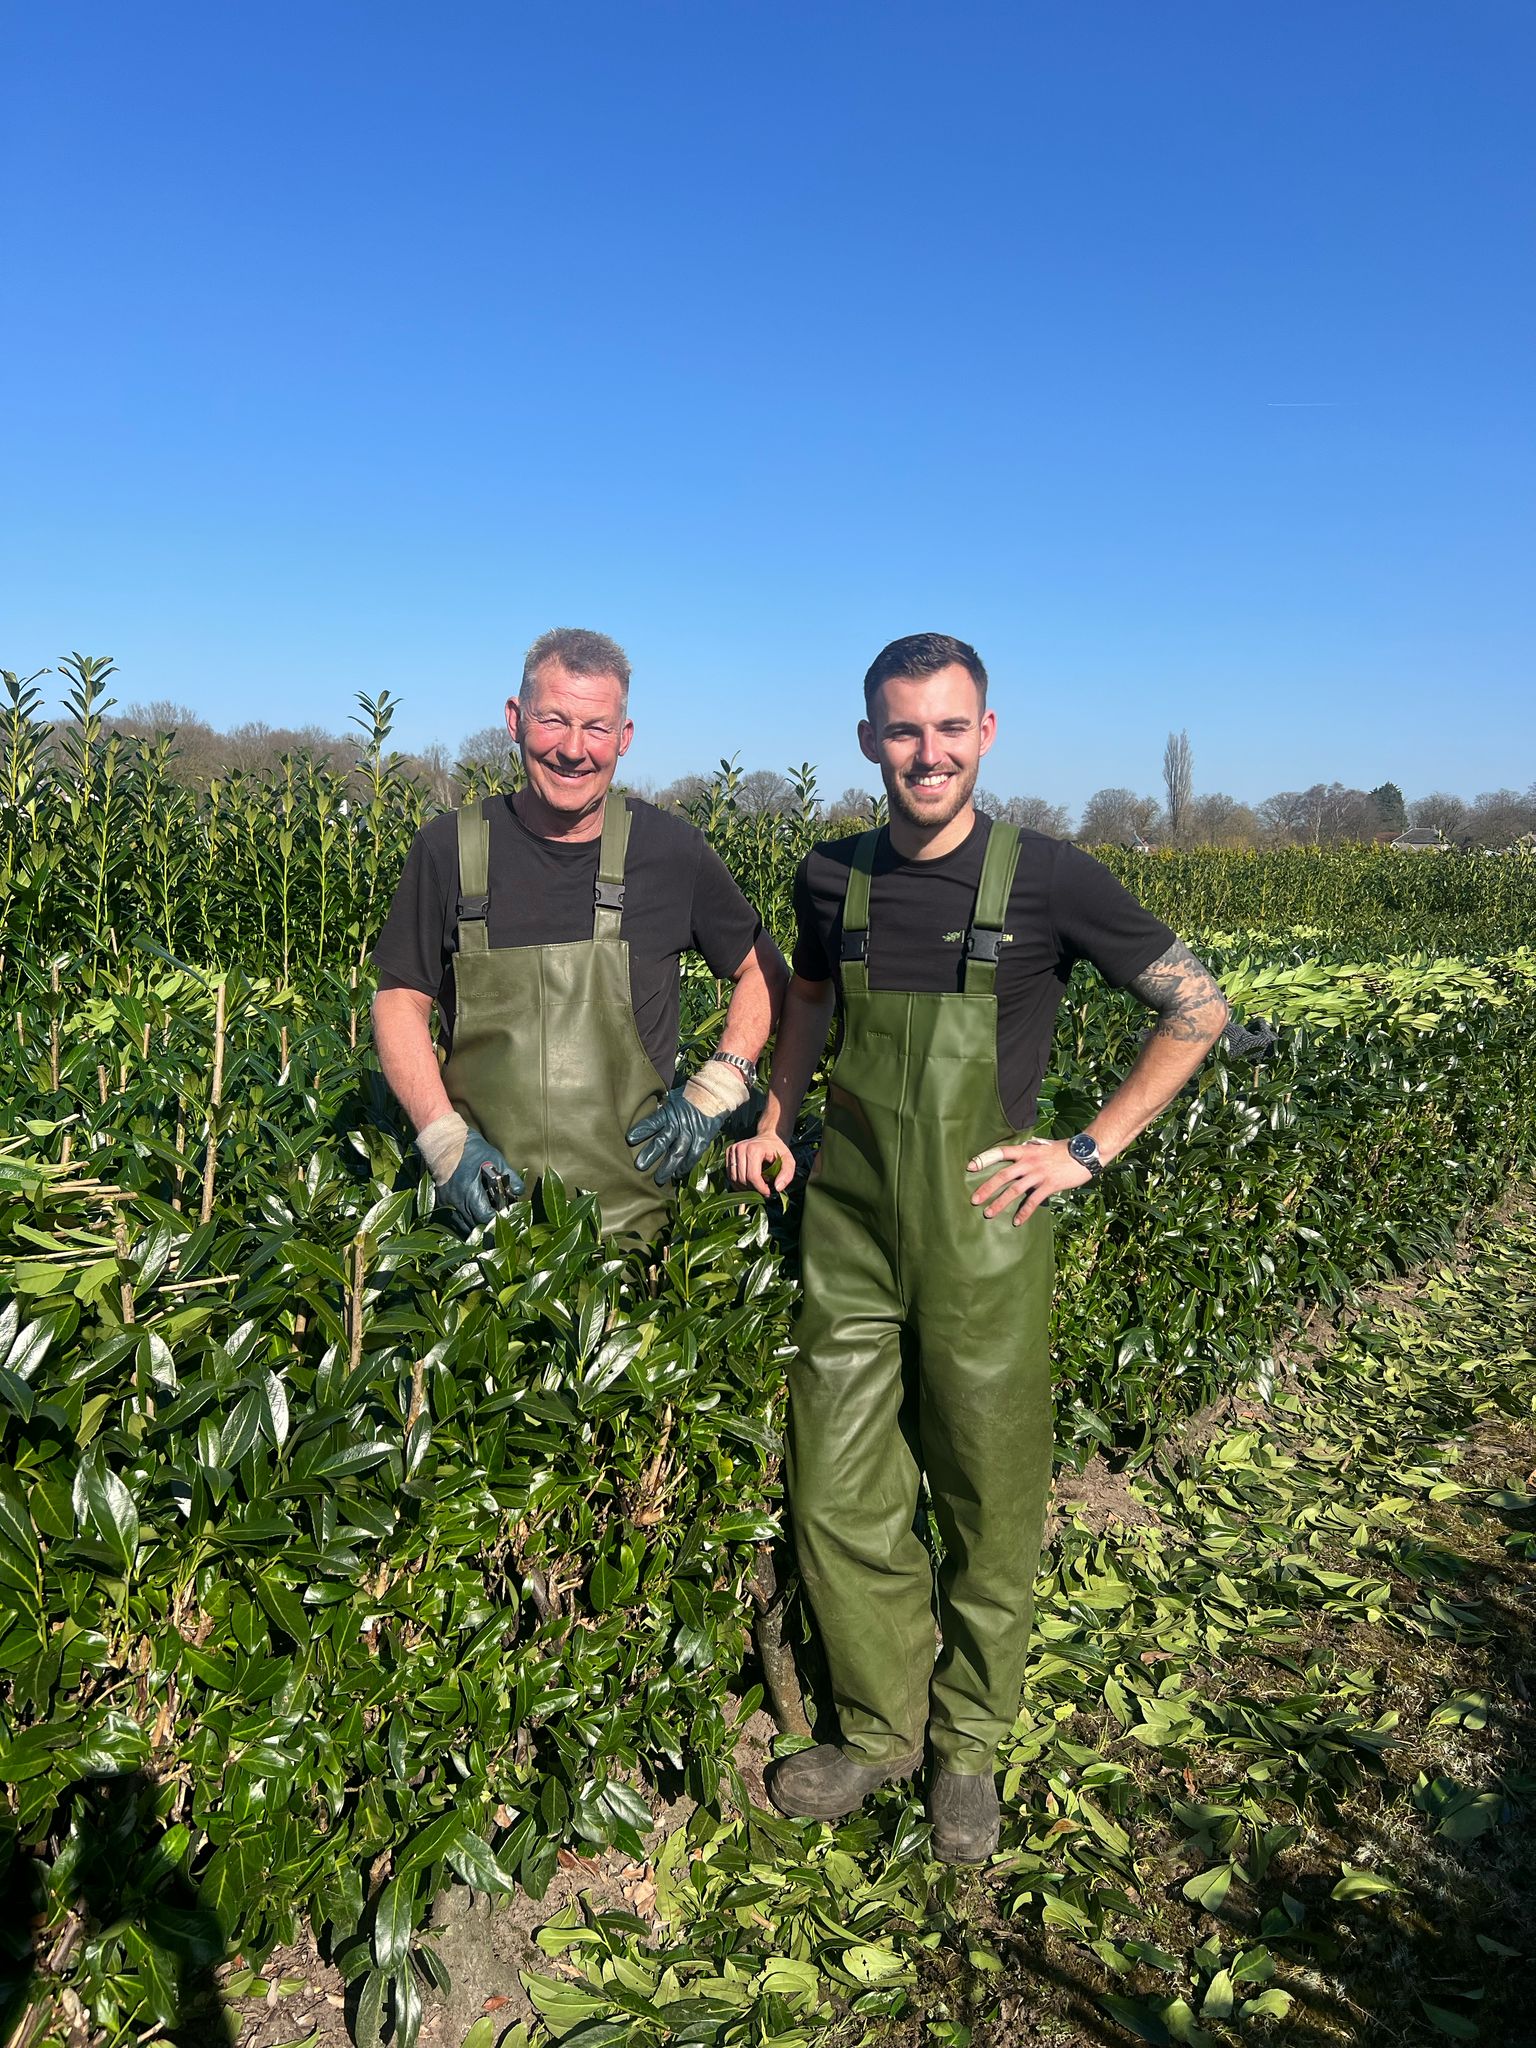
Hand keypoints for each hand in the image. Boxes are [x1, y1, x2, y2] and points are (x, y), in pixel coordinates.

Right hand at [438, 1132, 524, 1235]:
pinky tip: (474, 1214)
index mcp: (469, 1191)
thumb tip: (520, 1191)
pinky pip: (453, 1219)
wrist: (443, 1140)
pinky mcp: (440, 1202)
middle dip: (488, 1225)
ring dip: (475, 1225)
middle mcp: (455, 1201)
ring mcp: (445, 1203)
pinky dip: (464, 1220)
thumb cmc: (471, 1149)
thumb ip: (509, 1176)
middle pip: (474, 1226)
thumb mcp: (494, 1158)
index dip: (497, 1219)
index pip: (485, 1218)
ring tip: (487, 1218)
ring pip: (462, 1226)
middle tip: (499, 1218)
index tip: (504, 1213)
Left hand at [627, 1087, 727, 1186]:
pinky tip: (678, 1174)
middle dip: (650, 1154)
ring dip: (668, 1167)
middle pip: (662, 1141)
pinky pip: (693, 1156)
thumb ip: (663, 1109)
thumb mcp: (673, 1098)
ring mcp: (691, 1133)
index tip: (630, 1139)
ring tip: (659, 1179)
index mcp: (669, 1112)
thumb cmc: (691, 1094)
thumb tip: (650, 1117)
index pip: (652, 1122)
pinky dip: (685, 1166)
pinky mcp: (702, 1139)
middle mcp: (679, 1124)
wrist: (715, 1093)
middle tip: (639, 1166)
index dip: (641, 1131)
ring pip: (677, 1153)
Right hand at [728, 1131, 796, 1195]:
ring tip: (756, 1186)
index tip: (768, 1192)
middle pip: (742, 1179)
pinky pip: (730, 1175)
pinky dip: (738, 1183)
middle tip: (763, 1189)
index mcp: (753, 1149)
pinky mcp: (728, 1153)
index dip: (760, 1188)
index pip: (753, 1176)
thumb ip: (787, 1174)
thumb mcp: (789, 1160)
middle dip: (753, 1189)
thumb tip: (777, 1188)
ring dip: (745, 1188)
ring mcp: (732, 1150)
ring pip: (734, 1179)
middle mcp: (740, 1148)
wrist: (768, 1137)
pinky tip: (749, 1182)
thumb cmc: (778, 1150)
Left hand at [966, 1138, 1090, 1225]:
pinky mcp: (1049, 1185)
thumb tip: (1022, 1149)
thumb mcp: (1043, 1146)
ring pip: (1014, 1190)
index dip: (984, 1159)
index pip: (1000, 1152)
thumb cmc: (1064, 1150)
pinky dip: (1024, 1212)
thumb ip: (1030, 1149)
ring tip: (988, 1213)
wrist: (1085, 1153)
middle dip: (986, 1188)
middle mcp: (1029, 1162)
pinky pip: (1033, 1201)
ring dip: (1000, 1203)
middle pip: (1002, 1175)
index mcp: (1025, 1151)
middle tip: (974, 1200)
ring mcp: (1039, 1174)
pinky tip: (1017, 1221)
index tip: (970, 1167)